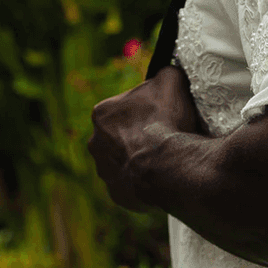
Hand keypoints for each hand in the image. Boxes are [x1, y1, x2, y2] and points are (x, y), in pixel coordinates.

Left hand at [88, 65, 205, 212]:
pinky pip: (132, 185)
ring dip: (140, 159)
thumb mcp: (171, 80)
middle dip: (139, 135)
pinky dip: (145, 181)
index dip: (146, 108)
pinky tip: (163, 175)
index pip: (124, 107)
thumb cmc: (167, 121)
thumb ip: (165, 73)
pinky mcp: (117, 195)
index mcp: (101, 114)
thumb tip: (167, 71)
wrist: (170, 167)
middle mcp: (95, 143)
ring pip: (124, 161)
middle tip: (165, 135)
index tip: (163, 113)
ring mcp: (105, 172)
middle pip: (120, 135)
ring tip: (166, 157)